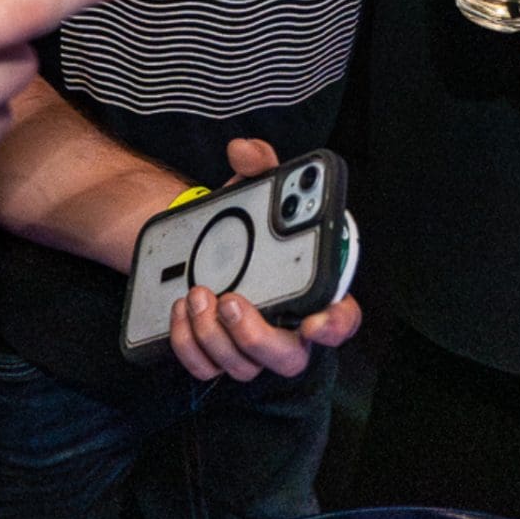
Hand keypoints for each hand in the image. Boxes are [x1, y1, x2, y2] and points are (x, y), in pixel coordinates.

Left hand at [167, 138, 360, 381]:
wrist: (197, 241)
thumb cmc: (242, 223)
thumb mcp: (252, 189)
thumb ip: (259, 164)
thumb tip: (244, 151)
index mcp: (311, 290)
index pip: (341, 318)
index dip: (335, 326)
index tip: (315, 321)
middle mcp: (286, 328)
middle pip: (288, 358)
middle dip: (258, 336)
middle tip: (231, 300)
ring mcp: (250, 347)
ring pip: (243, 366)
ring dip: (214, 335)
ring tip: (195, 294)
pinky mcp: (215, 353)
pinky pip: (205, 367)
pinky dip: (188, 344)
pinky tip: (179, 310)